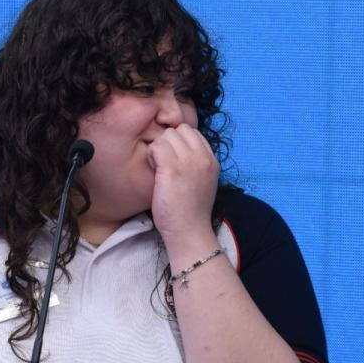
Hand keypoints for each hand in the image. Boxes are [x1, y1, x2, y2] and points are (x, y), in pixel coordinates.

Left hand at [148, 124, 219, 245]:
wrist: (189, 232)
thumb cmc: (191, 211)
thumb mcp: (202, 182)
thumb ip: (196, 163)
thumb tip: (178, 149)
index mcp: (211, 160)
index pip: (192, 132)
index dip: (179, 142)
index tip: (173, 160)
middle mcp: (203, 157)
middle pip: (179, 130)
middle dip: (168, 142)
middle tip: (164, 164)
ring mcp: (189, 161)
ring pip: (167, 136)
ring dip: (158, 149)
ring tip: (159, 169)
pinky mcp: (172, 168)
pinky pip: (157, 146)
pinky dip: (151, 157)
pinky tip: (154, 172)